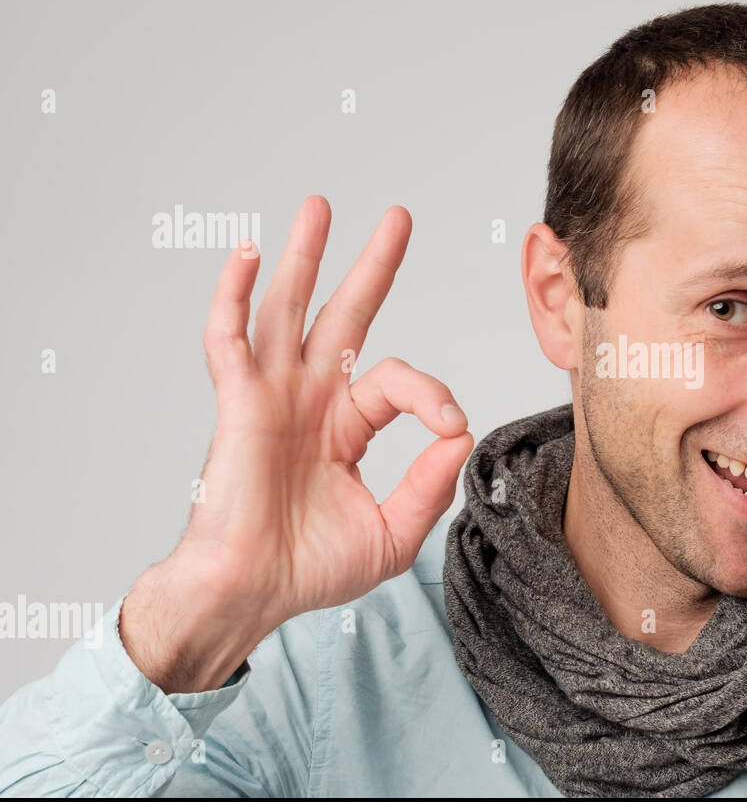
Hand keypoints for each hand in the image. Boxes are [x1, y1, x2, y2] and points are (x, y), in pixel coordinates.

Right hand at [121, 196, 472, 690]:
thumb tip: (460, 435)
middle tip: (399, 216)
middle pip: (346, 315)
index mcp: (348, 425)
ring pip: (289, 310)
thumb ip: (430, 485)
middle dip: (371, 266)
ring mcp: (273, 396)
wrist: (253, 594)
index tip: (451, 427)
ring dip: (302, 257)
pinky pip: (229, 340)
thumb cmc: (311, 568)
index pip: (400, 381)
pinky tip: (247, 255)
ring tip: (319, 206)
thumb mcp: (393, 532)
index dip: (432, 395)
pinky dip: (234, 297)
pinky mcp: (238, 404)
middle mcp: (312, 400)